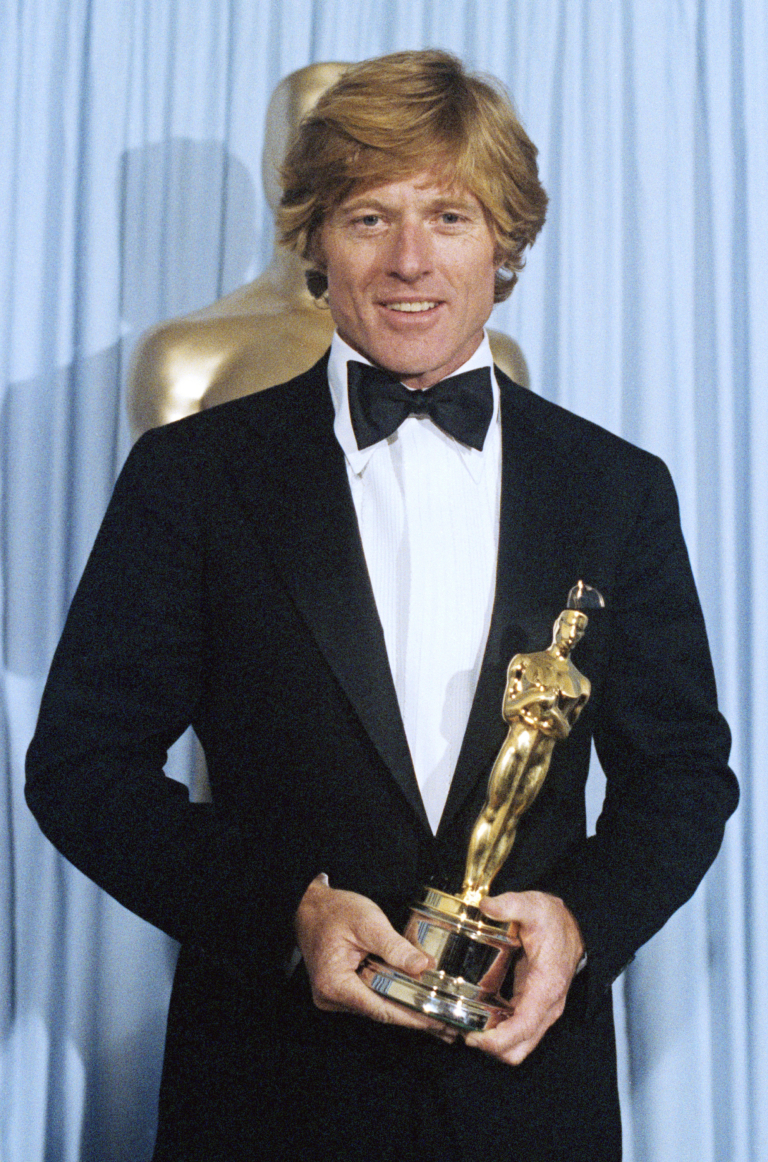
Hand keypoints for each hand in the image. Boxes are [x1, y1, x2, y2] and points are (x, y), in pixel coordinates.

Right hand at [295, 874, 454, 1040]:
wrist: (310, 905)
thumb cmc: (334, 910)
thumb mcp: (368, 922)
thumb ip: (395, 946)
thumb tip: (422, 966)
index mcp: (335, 984)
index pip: (380, 1008)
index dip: (411, 1016)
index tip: (437, 1021)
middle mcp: (331, 996)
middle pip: (380, 1011)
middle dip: (413, 1015)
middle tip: (446, 1022)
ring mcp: (334, 995)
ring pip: (376, 1005)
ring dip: (404, 1006)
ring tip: (436, 1012)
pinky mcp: (341, 989)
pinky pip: (371, 996)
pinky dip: (392, 996)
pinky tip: (414, 998)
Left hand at [465, 890, 583, 1064]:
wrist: (571, 925)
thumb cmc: (553, 919)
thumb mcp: (531, 905)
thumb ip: (510, 904)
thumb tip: (486, 906)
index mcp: (546, 986)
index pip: (523, 1027)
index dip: (498, 1040)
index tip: (473, 1038)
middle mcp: (547, 1006)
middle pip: (520, 1047)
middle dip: (492, 1049)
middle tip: (464, 1033)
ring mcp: (542, 1010)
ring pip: (520, 1045)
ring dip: (495, 1045)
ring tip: (468, 1029)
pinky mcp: (534, 1007)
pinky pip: (518, 1033)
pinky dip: (500, 1035)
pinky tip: (479, 1020)